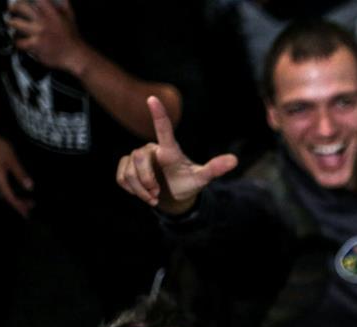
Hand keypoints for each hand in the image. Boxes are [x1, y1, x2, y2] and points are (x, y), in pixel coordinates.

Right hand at [0, 130, 33, 217]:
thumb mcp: (12, 159)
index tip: (27, 214)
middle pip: (6, 198)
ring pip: (2, 194)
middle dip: (18, 203)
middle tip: (32, 205)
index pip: (10, 197)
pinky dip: (8, 192)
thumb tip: (29, 187)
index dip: (19, 206)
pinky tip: (15, 190)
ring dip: (13, 198)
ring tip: (27, 200)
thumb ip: (20, 173)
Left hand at [7, 0, 87, 73]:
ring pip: (16, 23)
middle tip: (12, 9)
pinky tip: (18, 40)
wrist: (75, 55)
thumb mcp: (70, 16)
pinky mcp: (35, 45)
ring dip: (11, 23)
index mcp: (52, 12)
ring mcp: (38, 33)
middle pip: (21, 7)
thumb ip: (64, 4)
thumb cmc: (72, 36)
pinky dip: (17, 41)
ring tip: (11, 23)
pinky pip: (19, 41)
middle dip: (14, 7)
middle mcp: (44, 20)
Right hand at [116, 96, 237, 214]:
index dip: (158, 114)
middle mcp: (152, 149)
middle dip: (147, 180)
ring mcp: (137, 158)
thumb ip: (214, 169)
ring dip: (141, 189)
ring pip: (129, 172)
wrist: (173, 196)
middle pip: (139, 158)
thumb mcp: (201, 178)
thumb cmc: (187, 183)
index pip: (164, 130)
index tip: (152, 99)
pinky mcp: (126, 167)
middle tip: (157, 193)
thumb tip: (235, 160)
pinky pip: (121, 178)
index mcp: (170, 150)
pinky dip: (132, 190)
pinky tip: (142, 193)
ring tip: (153, 196)